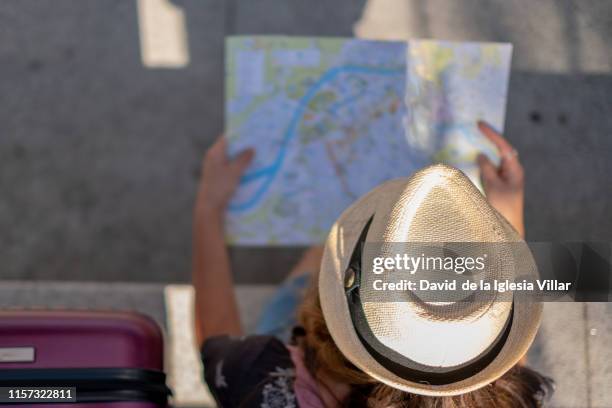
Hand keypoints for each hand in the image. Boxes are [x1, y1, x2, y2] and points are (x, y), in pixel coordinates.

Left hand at [196, 136, 253, 216]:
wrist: (209, 206)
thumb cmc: (220, 187)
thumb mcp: (234, 172)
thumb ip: (243, 159)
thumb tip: (251, 148)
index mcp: (214, 152)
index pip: (227, 137)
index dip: (240, 134)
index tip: (252, 133)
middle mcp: (213, 157)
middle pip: (229, 147)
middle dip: (243, 146)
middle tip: (258, 144)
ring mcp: (214, 166)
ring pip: (230, 157)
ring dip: (242, 157)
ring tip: (256, 155)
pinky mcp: (217, 175)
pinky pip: (229, 166)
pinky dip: (238, 165)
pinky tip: (249, 168)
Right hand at [476, 121, 524, 236]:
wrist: (509, 229)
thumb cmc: (503, 207)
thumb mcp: (492, 186)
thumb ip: (486, 168)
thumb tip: (481, 155)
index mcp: (514, 170)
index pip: (503, 146)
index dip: (491, 134)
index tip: (478, 124)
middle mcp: (512, 172)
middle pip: (501, 150)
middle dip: (490, 139)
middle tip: (477, 126)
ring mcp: (507, 179)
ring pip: (495, 161)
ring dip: (486, 153)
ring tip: (477, 145)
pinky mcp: (501, 186)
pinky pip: (491, 171)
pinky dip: (484, 166)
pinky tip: (478, 165)